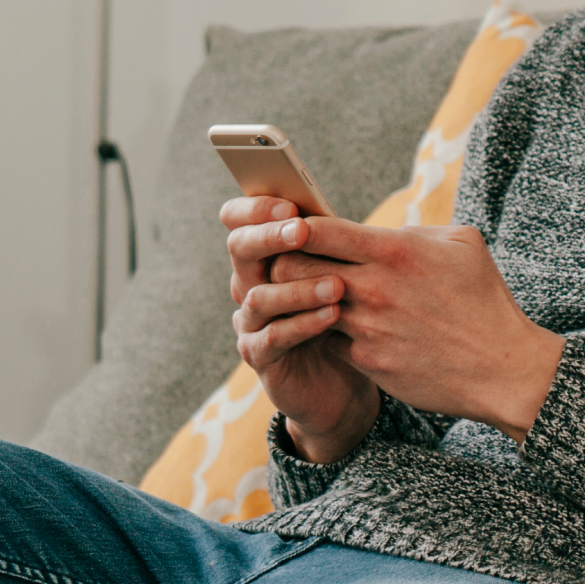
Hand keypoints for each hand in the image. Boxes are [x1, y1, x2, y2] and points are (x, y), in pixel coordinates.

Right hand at [222, 197, 380, 462]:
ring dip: (299, 288)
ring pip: (259, 296)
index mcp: (264, 255)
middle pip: (240, 249)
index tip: (290, 203)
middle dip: (271, 237)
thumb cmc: (346, 315)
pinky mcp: (259, 357)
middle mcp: (248, 283)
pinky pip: (273, 337)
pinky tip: (333, 315)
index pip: (238, 219)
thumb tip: (334, 211)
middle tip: (302, 231)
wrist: (344, 380)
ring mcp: (250, 321)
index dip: (256, 208)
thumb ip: (330, 244)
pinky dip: (303, 324)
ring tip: (338, 285)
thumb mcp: (342, 273)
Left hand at [268, 216, 565, 443]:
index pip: (317, 228)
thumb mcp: (461, 245)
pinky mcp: (366, 361)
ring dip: (298, 299)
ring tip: (302, 293)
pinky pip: (325, 339)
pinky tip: (329, 327)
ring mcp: (366, 328)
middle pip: (292, 266)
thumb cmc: (485, 301)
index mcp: (394, 251)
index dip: (294, 224)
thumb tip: (381, 230)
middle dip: (282, 259)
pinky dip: (321, 332)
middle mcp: (373, 288)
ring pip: (301, 305)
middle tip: (285, 260)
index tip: (289, 225)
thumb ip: (413, 231)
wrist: (502, 369)